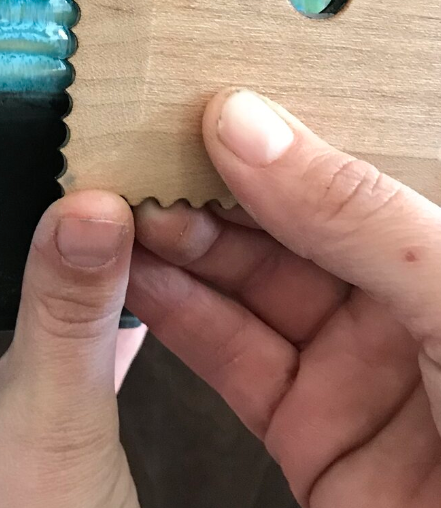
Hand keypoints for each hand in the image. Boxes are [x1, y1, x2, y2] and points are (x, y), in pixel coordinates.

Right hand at [130, 88, 440, 506]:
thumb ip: (352, 212)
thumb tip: (248, 127)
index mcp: (440, 257)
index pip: (343, 171)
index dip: (269, 135)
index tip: (196, 105)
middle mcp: (396, 306)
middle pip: (281, 224)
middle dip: (208, 189)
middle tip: (142, 158)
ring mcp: (351, 369)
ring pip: (244, 286)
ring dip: (178, 246)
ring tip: (126, 212)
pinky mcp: (308, 430)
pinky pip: (229, 356)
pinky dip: (176, 313)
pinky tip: (140, 277)